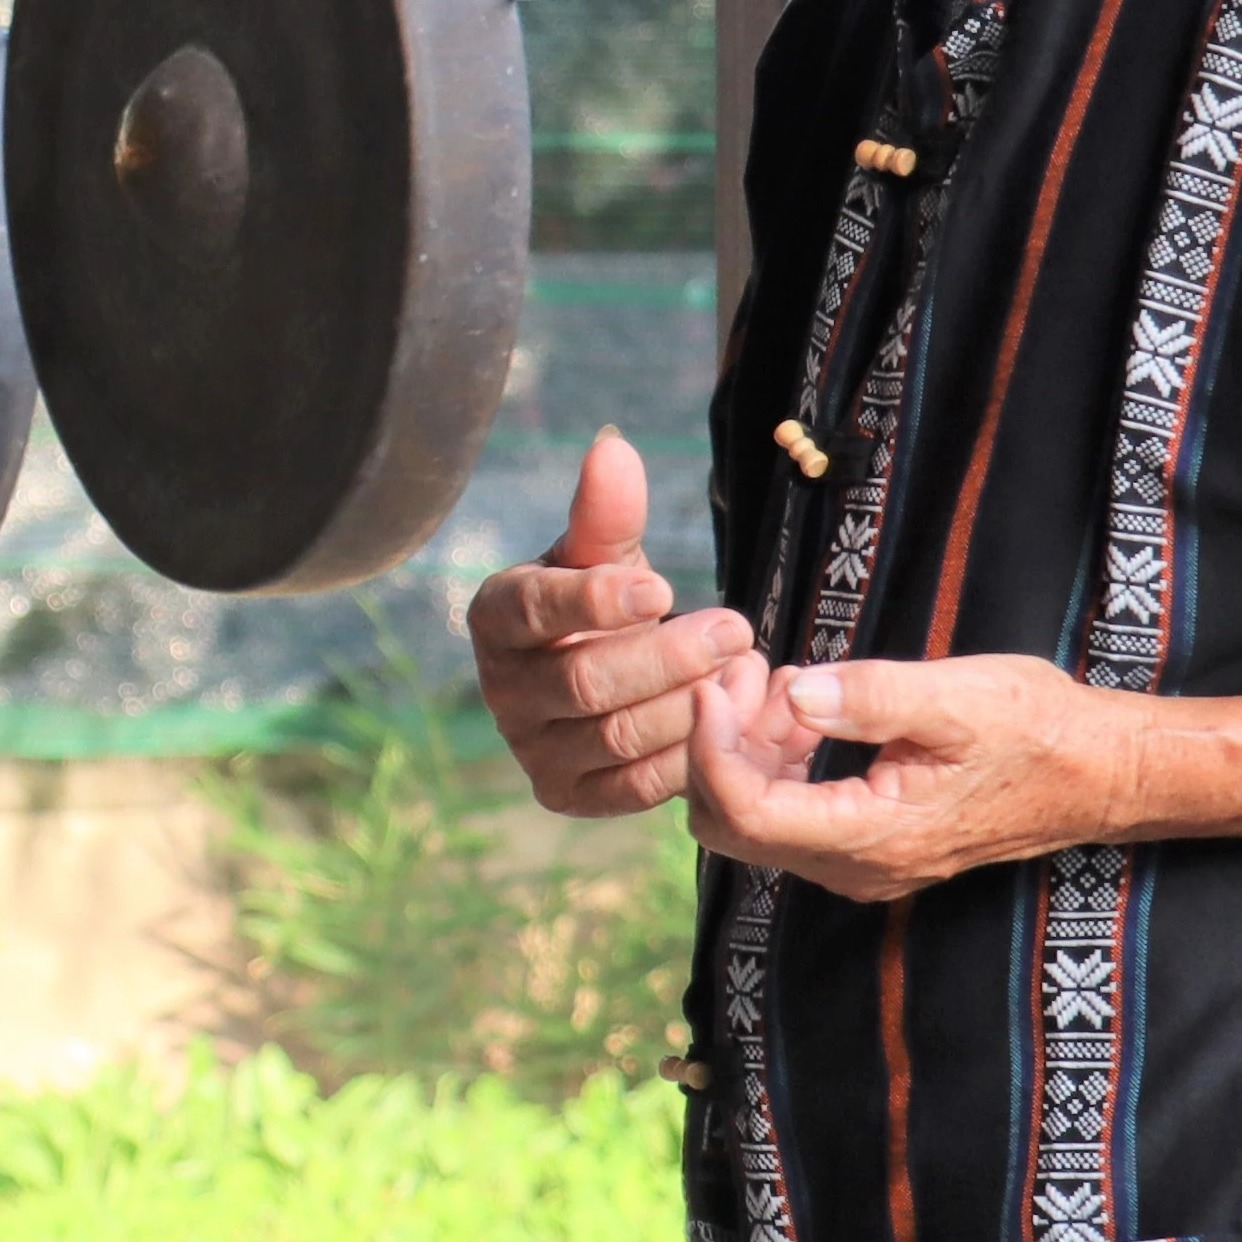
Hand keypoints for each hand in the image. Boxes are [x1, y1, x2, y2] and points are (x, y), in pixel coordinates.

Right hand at [466, 430, 765, 814]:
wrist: (604, 675)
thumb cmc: (603, 603)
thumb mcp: (605, 553)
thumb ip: (607, 510)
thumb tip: (612, 446)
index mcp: (497, 617)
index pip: (534, 610)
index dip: (596, 602)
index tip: (664, 587)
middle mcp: (501, 689)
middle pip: (582, 682)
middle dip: (666, 657)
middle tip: (735, 629)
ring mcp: (531, 749)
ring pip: (614, 737)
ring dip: (689, 705)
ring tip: (744, 672)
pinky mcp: (567, 794)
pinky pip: (632, 788)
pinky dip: (689, 758)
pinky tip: (733, 720)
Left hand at [690, 651, 1136, 901]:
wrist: (1099, 773)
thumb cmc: (1039, 730)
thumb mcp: (960, 697)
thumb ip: (872, 698)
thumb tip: (795, 694)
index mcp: (875, 838)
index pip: (747, 814)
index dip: (711, 749)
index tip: (714, 684)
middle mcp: (857, 867)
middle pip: (733, 826)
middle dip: (719, 746)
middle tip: (742, 673)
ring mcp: (860, 863)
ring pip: (755, 818)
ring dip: (746, 748)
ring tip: (775, 679)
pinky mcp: (866, 844)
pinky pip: (788, 812)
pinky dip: (775, 759)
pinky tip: (801, 706)